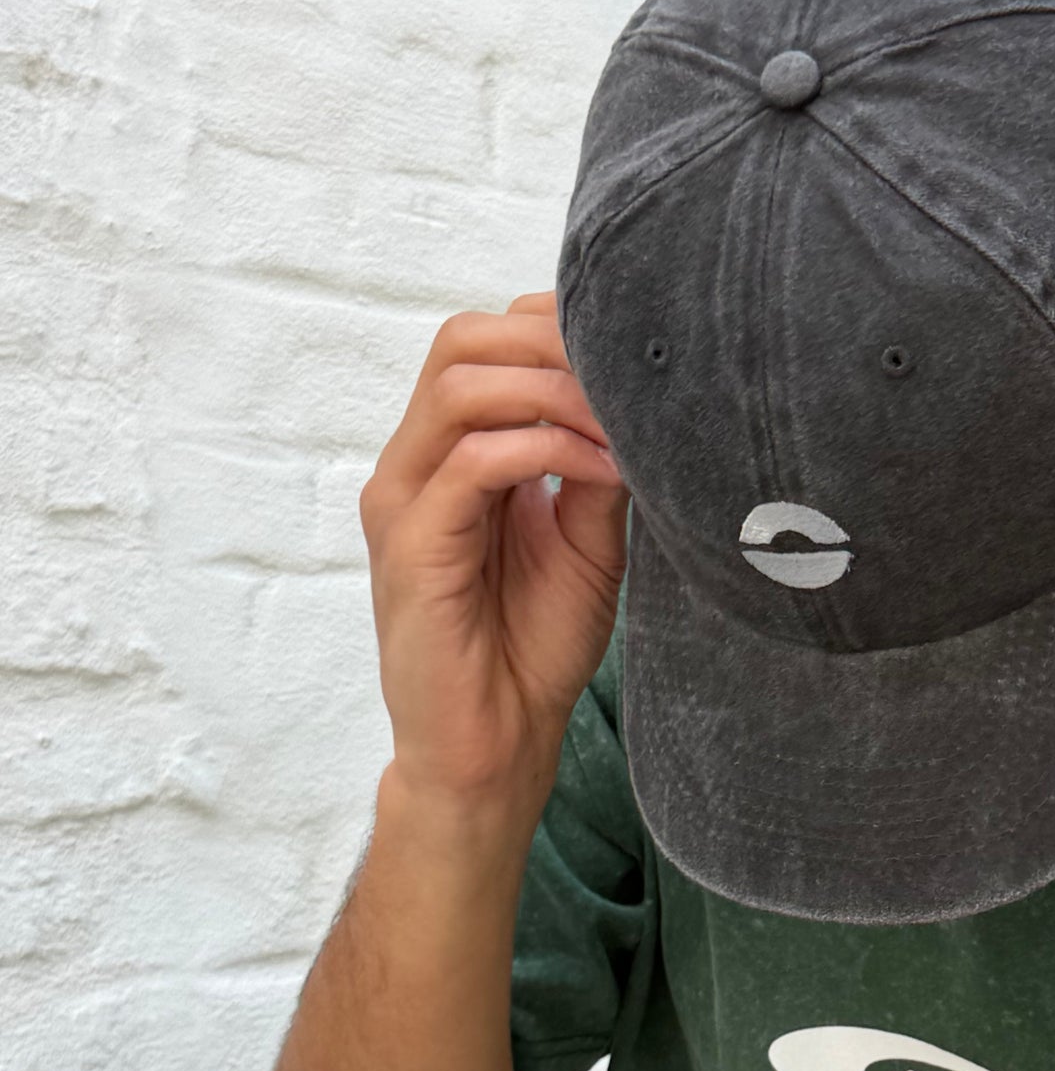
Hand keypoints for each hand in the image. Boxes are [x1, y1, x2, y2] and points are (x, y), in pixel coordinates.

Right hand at [358, 292, 628, 806]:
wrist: (498, 742)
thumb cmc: (534, 648)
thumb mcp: (589, 541)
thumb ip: (596, 466)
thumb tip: (632, 398)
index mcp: (452, 454)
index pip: (484, 342)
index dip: (555, 328)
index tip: (632, 355)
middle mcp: (418, 464)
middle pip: (463, 341)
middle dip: (553, 344)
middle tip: (628, 379)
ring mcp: (406, 500)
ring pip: (462, 385)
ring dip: (554, 391)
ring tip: (620, 426)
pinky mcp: (413, 545)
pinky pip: (472, 459)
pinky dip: (545, 449)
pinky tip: (600, 471)